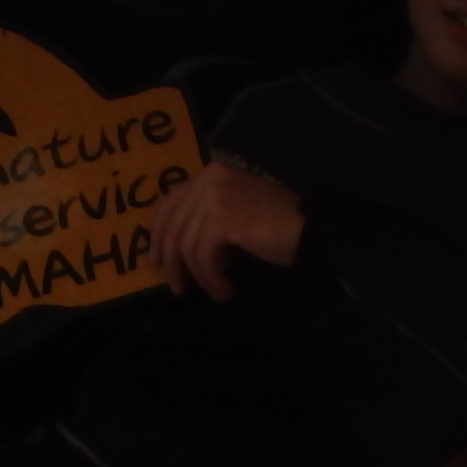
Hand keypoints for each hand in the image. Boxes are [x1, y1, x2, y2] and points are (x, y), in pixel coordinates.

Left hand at [147, 156, 303, 300]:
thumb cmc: (276, 225)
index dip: (158, 232)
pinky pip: (204, 256)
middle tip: (177, 287)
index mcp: (210, 174)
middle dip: (172, 261)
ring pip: (187, 244)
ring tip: (213, 292)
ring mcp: (216, 196)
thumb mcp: (234, 213)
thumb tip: (173, 250)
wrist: (309, 228)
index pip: (169, 201)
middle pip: (173, 225)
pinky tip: (224, 290)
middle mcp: (209, 178)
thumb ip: (205, 218)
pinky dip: (211, 278)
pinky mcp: (224, 218)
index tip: (156, 260)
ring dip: (198, 276)